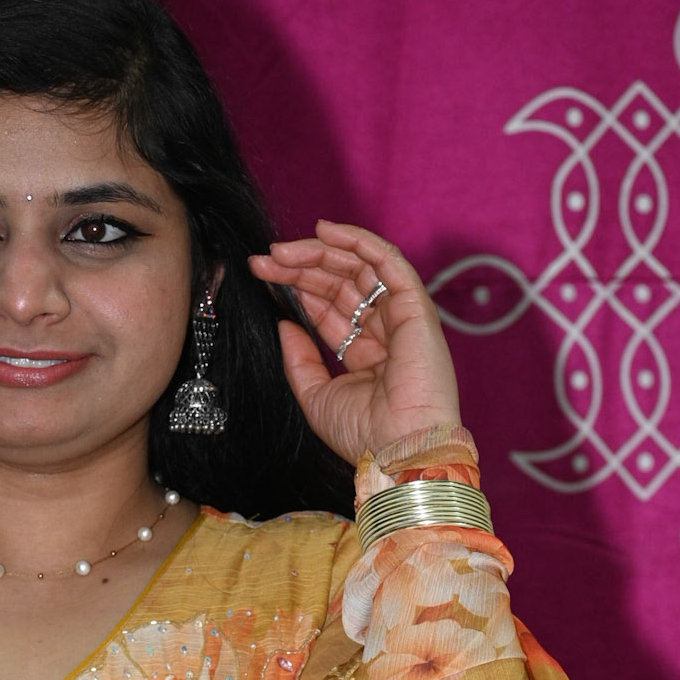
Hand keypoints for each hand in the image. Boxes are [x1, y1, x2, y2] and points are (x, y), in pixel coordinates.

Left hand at [249, 220, 461, 465]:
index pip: (329, 308)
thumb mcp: (315, 395)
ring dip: (320, 252)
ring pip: (359, 267)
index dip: (297, 288)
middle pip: (340, 283)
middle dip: (301, 267)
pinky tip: (324, 230)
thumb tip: (284, 324)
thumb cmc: (363, 434)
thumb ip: (299, 359)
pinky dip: (357, 240)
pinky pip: (386, 260)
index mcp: (366, 353)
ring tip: (282, 250)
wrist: (397, 448)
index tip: (264, 276)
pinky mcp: (415, 305)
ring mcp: (401, 316)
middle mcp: (385, 330)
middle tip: (264, 260)